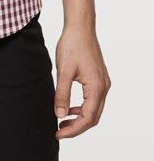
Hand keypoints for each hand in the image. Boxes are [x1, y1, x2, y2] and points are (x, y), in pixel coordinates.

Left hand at [54, 22, 110, 138]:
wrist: (80, 27)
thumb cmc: (72, 45)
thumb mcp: (63, 71)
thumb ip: (62, 95)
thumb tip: (59, 116)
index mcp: (96, 87)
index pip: (87, 118)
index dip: (73, 129)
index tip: (58, 133)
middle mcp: (104, 87)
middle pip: (93, 117)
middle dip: (77, 127)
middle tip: (59, 131)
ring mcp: (103, 82)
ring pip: (94, 109)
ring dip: (80, 118)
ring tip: (62, 121)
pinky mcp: (99, 78)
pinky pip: (93, 100)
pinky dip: (83, 107)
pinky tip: (70, 107)